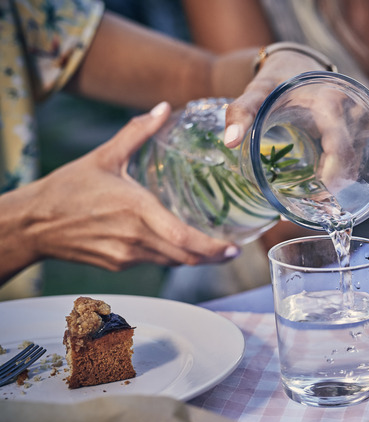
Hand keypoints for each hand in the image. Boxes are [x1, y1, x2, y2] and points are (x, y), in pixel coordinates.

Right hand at [0, 102, 238, 282]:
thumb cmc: (68, 188)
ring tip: (215, 251)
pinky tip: (179, 246)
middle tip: (232, 251)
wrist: (33, 223)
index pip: (183, 238)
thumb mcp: (105, 156)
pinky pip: (153, 262)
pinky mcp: (118, 265)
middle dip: (213, 257)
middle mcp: (135, 237)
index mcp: (137, 210)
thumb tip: (163, 108)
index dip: (212, 248)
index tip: (234, 248)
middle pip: (185, 257)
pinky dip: (171, 256)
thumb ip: (137, 132)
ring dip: (194, 259)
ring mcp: (127, 255)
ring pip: (171, 262)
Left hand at [223, 51, 366, 192]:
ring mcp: (361, 119)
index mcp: (331, 102)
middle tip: (310, 200)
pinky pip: (357, 157)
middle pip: (352, 159)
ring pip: (357, 161)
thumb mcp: (257, 92)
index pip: (342, 147)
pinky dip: (342, 173)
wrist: (298, 64)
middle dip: (334, 184)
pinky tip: (323, 180)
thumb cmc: (277, 80)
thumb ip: (241, 112)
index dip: (332, 176)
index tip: (315, 194)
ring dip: (339, 181)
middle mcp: (354, 110)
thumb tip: (229, 143)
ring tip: (313, 191)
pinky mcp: (361, 129)